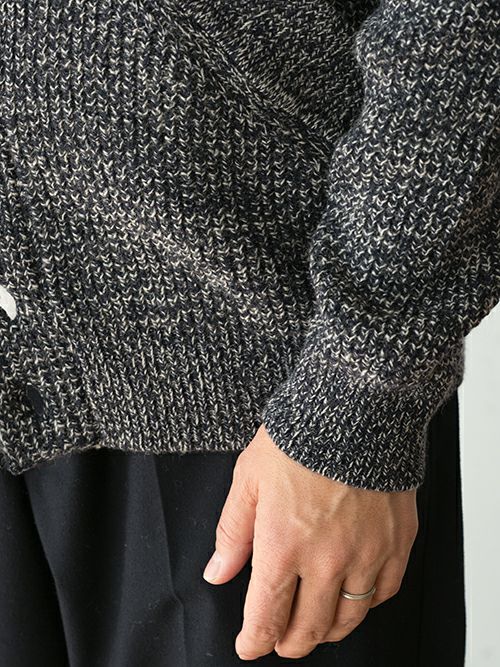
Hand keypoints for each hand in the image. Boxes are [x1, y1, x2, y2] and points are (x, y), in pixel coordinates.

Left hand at [202, 424, 418, 659]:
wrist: (355, 410)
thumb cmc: (299, 438)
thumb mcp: (249, 479)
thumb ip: (233, 532)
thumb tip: (217, 573)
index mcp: (283, 544)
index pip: (266, 616)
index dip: (254, 640)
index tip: (249, 645)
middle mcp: (327, 559)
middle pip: (308, 629)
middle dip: (288, 644)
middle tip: (279, 641)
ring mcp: (367, 554)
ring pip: (348, 619)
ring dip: (326, 632)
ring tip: (314, 627)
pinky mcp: (396, 542)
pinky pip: (384, 593)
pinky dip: (366, 605)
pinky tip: (353, 596)